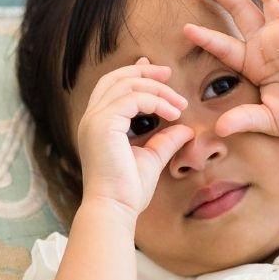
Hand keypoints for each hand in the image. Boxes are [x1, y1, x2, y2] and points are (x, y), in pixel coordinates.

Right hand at [76, 58, 195, 218]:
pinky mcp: (103, 124)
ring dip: (157, 89)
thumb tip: (186, 129)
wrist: (115, 208)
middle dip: (144, 71)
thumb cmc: (128, 190)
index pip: (112, 87)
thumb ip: (165, 141)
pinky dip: (156, 101)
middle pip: (116, 78)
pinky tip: (174, 114)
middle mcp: (92, 118)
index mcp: (98, 124)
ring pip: (127, 85)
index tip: (159, 72)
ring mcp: (95, 120)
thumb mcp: (152, 158)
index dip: (134, 73)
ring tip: (180, 103)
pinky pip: (133, 99)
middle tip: (169, 72)